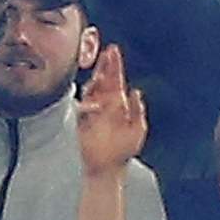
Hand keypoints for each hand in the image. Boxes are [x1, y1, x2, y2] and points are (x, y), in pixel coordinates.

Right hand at [75, 39, 149, 172]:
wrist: (107, 168)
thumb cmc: (122, 151)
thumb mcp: (138, 130)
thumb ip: (138, 111)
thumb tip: (136, 92)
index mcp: (119, 104)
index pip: (116, 80)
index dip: (114, 65)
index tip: (113, 51)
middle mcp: (105, 104)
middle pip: (103, 79)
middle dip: (104, 65)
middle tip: (106, 52)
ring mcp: (93, 110)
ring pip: (92, 88)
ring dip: (97, 79)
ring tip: (102, 71)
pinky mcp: (82, 119)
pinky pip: (84, 106)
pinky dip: (89, 103)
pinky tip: (97, 104)